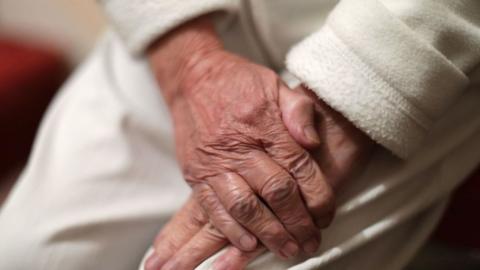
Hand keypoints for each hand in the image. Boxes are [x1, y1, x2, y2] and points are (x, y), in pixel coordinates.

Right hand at [149, 17, 333, 257]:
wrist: (192, 78)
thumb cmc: (237, 82)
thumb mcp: (275, 84)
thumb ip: (299, 111)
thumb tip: (314, 143)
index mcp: (264, 123)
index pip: (299, 167)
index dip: (318, 196)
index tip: (326, 214)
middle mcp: (239, 146)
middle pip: (275, 192)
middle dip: (297, 223)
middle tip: (310, 242)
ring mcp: (214, 162)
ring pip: (245, 207)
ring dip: (269, 233)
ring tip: (286, 250)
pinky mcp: (195, 173)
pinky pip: (213, 208)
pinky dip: (231, 230)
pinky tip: (249, 244)